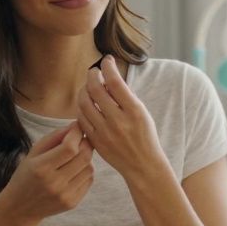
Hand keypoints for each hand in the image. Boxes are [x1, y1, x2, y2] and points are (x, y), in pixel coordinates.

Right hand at [0, 122, 93, 223]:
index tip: (77, 127)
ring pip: (89, 168)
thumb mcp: (33, 153)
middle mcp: (54, 183)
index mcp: (40, 168)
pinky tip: (74, 171)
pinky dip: (85, 172)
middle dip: (86, 143)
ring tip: (75, 157)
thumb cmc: (26, 176)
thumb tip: (75, 125)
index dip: (77, 134)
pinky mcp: (72, 203)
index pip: (69, 148)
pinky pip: (89, 180)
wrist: (20, 208)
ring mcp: (64, 195)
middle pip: (83, 157)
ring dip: (86, 158)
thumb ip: (54, 137)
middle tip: (81, 139)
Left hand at [75, 55, 165, 179]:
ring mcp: (105, 132)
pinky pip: (81, 118)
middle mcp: (119, 121)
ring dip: (84, 89)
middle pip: (96, 89)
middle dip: (92, 75)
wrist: (143, 165)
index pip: (116, 82)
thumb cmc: (145, 136)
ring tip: (88, 86)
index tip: (107, 60)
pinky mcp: (96, 141)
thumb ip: (126, 97)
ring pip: (85, 103)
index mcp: (135, 111)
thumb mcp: (143, 113)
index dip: (108, 67)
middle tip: (93, 71)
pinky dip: (82, 107)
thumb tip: (109, 78)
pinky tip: (86, 104)